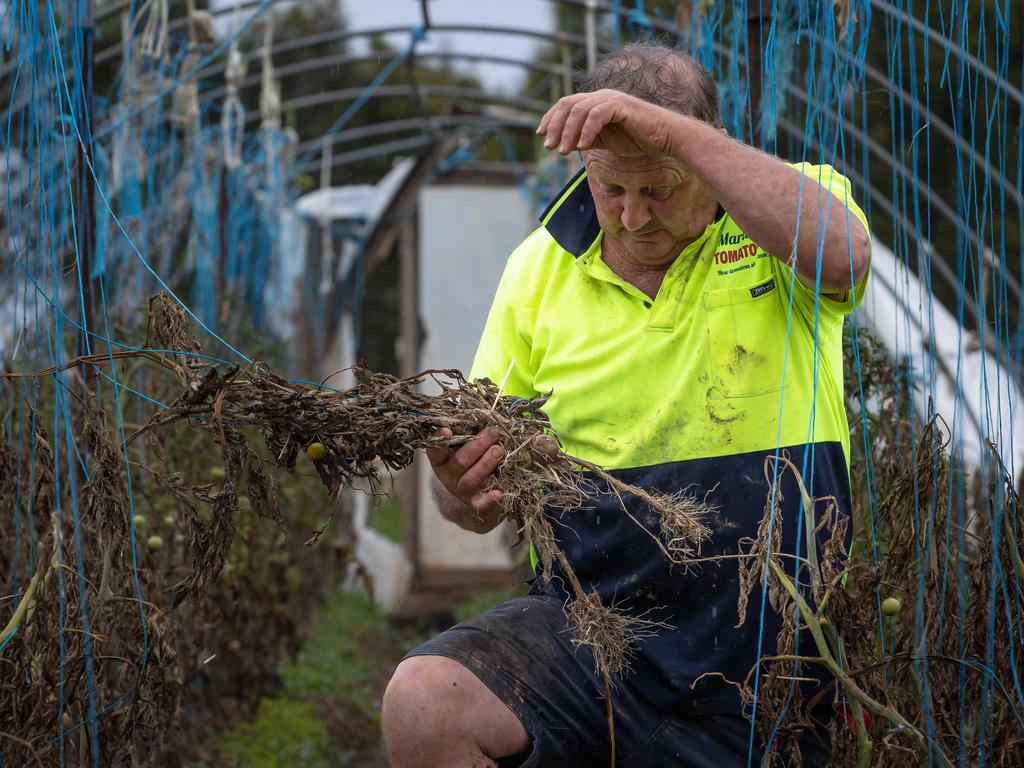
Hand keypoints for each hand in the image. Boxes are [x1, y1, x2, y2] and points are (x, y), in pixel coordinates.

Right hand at [427, 427, 503, 517]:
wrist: (468, 490)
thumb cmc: (464, 459)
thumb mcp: (459, 445)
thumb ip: (463, 431)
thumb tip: (474, 409)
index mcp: (440, 459)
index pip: (436, 449)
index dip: (440, 440)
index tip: (447, 430)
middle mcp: (448, 475)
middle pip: (460, 461)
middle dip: (477, 446)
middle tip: (492, 432)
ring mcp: (461, 489)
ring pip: (471, 478)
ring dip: (486, 463)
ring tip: (499, 450)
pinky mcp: (474, 501)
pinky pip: (480, 503)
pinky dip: (489, 499)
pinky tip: (499, 493)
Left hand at [536, 89, 675, 156]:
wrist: (664, 138)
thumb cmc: (638, 139)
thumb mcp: (605, 141)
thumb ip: (586, 139)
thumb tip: (564, 144)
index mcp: (596, 103)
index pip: (566, 105)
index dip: (550, 118)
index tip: (540, 135)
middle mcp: (601, 96)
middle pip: (568, 105)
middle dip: (554, 126)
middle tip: (549, 146)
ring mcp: (611, 98)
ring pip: (579, 110)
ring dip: (568, 131)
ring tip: (563, 151)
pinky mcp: (621, 105)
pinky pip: (597, 116)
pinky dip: (587, 131)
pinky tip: (583, 146)